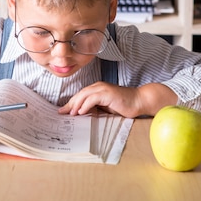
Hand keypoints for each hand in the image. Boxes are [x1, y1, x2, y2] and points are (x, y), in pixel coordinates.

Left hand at [58, 82, 176, 117]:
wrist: (139, 101)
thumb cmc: (124, 105)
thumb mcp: (106, 108)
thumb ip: (95, 108)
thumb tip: (82, 114)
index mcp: (97, 89)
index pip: (81, 95)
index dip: (71, 103)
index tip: (63, 111)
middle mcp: (98, 86)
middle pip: (80, 94)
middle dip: (70, 104)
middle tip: (62, 113)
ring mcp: (103, 89)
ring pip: (84, 95)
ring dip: (76, 105)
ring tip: (71, 114)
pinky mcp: (107, 93)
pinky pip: (93, 98)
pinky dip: (86, 105)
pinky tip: (81, 112)